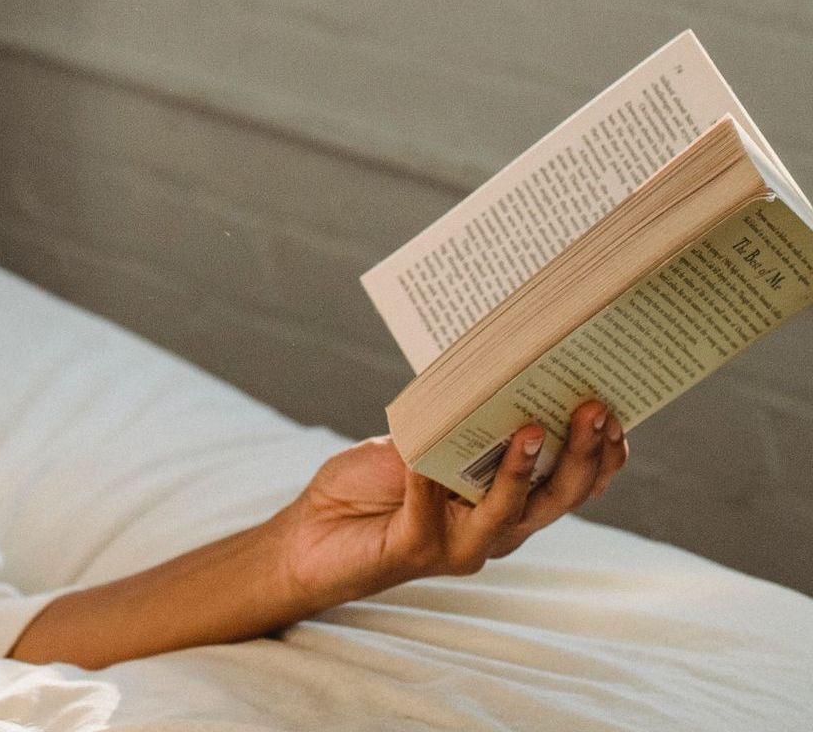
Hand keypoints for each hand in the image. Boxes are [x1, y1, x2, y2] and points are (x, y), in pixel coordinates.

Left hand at [274, 398, 628, 610]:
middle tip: (594, 408)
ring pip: (507, 512)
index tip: (616, 412)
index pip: (571, 486)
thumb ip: (453, 424)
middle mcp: (495, 532)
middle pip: (555, 499)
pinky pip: (428, 513)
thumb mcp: (418, 443)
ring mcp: (459, 546)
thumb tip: (486, 375)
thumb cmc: (368, 485)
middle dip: (580, 454)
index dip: (600, 457)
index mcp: (507, 505)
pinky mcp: (415, 551)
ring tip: (533, 428)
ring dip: (522, 470)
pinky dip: (428, 480)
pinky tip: (425, 453)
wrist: (311, 535)